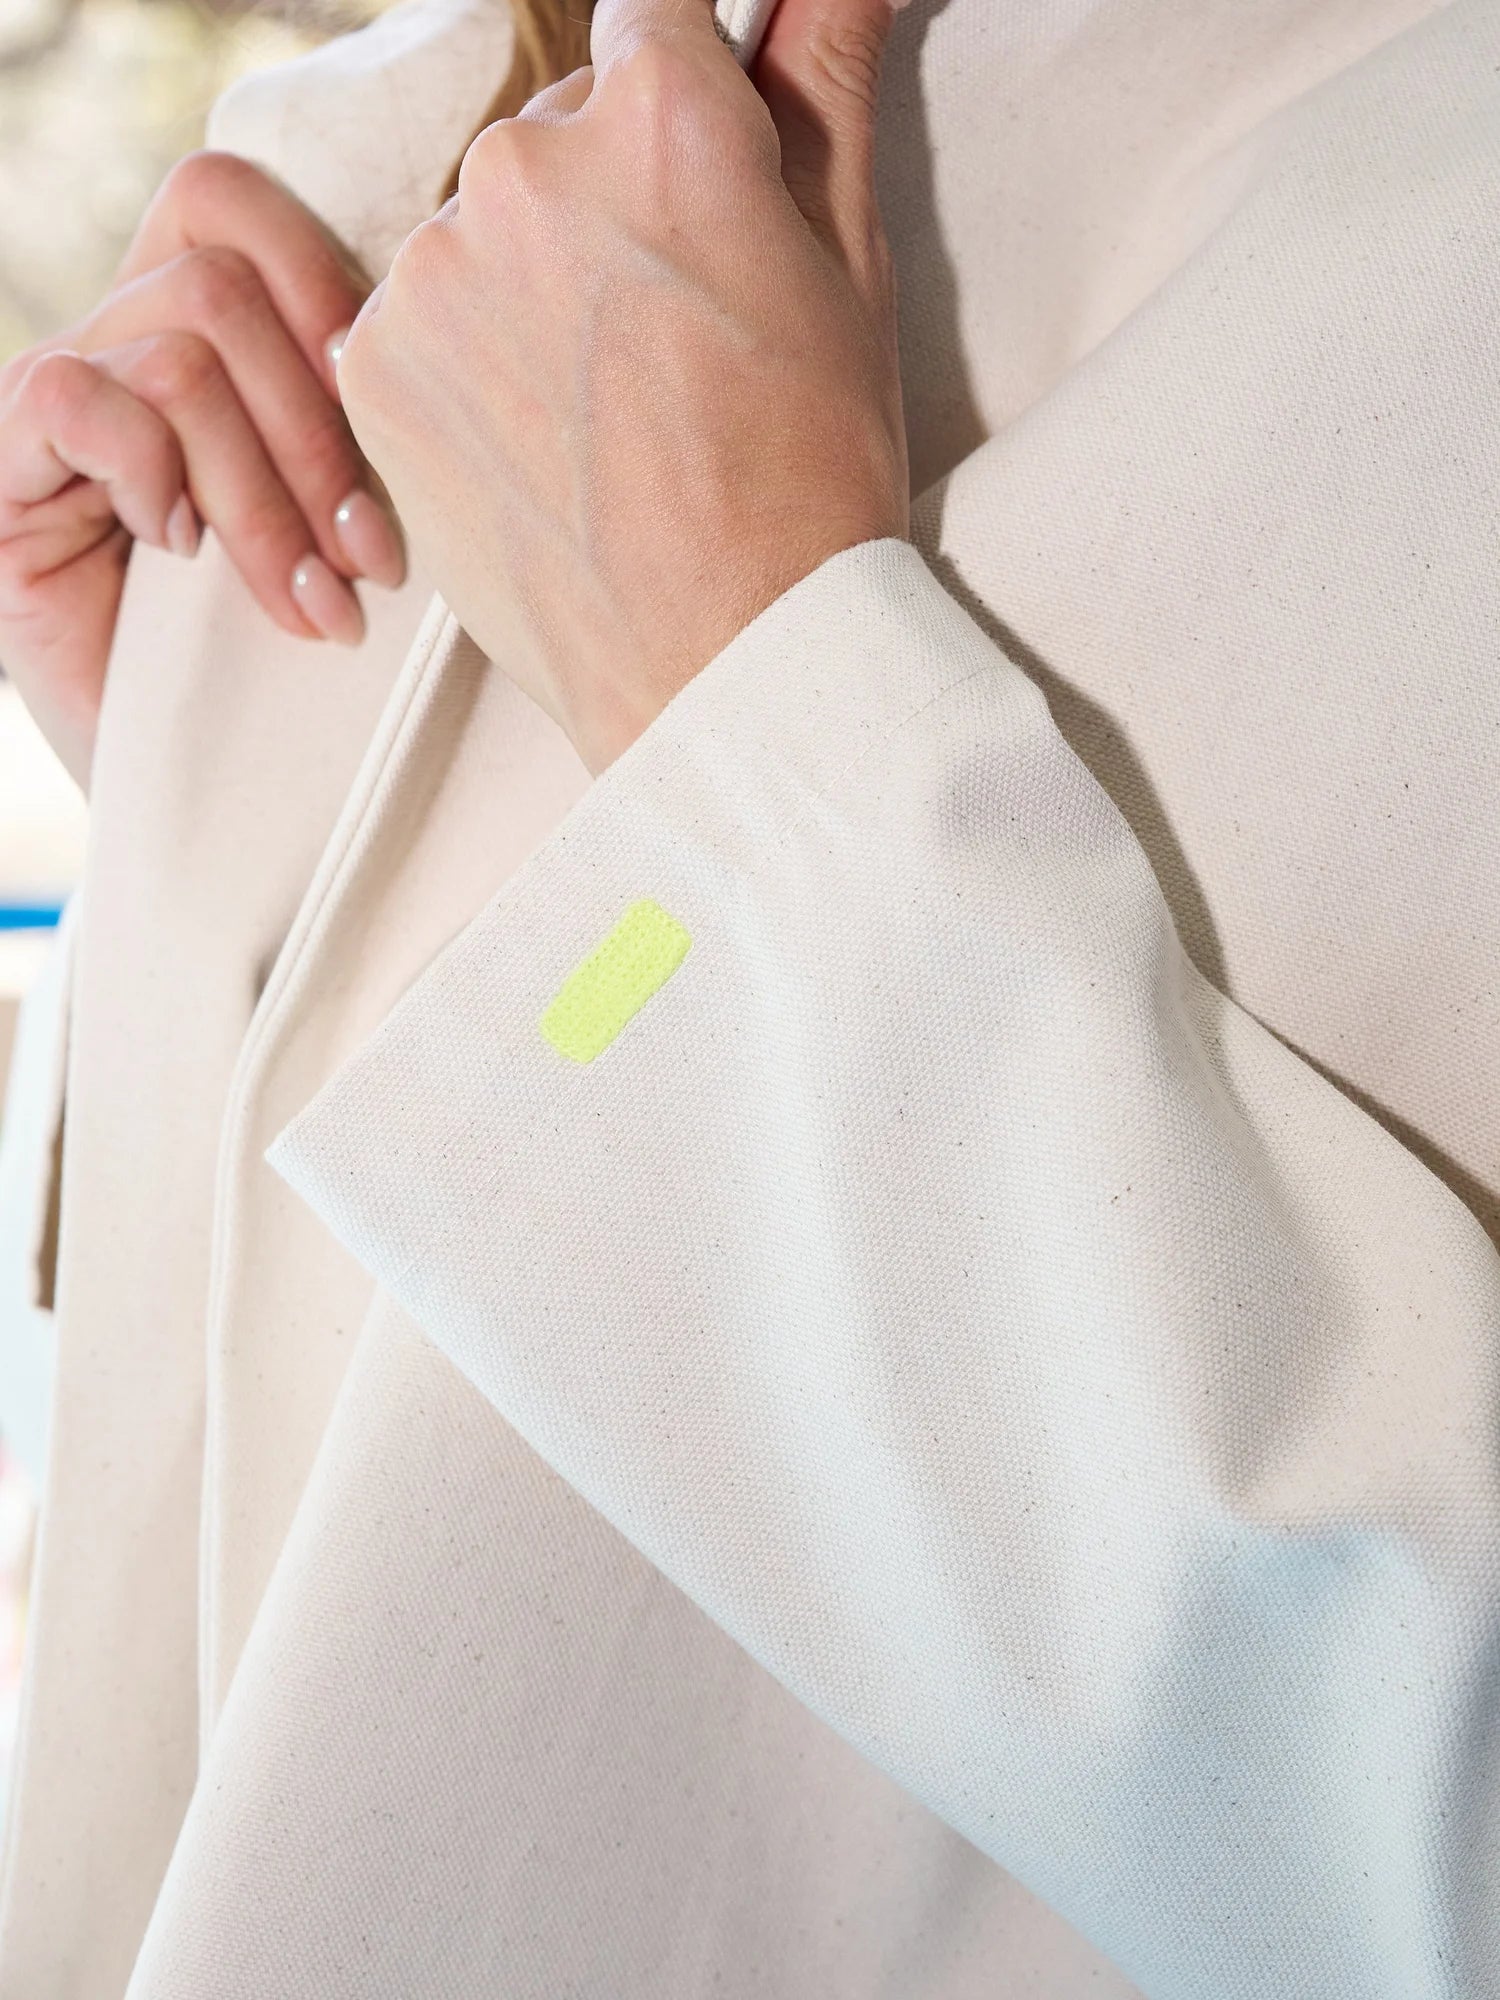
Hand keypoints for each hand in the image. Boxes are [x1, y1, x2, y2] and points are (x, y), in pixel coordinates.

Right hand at [0, 150, 405, 789]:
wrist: (197, 796)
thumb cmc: (286, 666)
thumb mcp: (342, 530)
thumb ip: (354, 433)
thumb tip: (430, 370)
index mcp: (191, 332)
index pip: (229, 200)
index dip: (321, 278)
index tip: (397, 413)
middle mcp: (111, 346)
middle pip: (220, 283)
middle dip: (319, 437)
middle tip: (371, 565)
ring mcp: (50, 407)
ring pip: (176, 360)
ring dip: (264, 496)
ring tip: (307, 606)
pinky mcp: (3, 476)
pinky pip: (74, 400)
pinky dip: (151, 477)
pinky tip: (180, 556)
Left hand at [336, 0, 908, 776]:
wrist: (721, 664)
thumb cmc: (808, 482)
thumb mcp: (851, 272)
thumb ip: (825, 82)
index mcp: (662, 121)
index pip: (652, 21)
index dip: (682, 108)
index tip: (696, 180)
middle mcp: (524, 167)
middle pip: (557, 129)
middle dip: (608, 200)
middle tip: (670, 336)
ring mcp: (432, 271)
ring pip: (481, 227)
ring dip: (528, 283)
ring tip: (606, 409)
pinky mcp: (374, 368)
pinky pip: (418, 319)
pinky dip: (467, 362)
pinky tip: (543, 443)